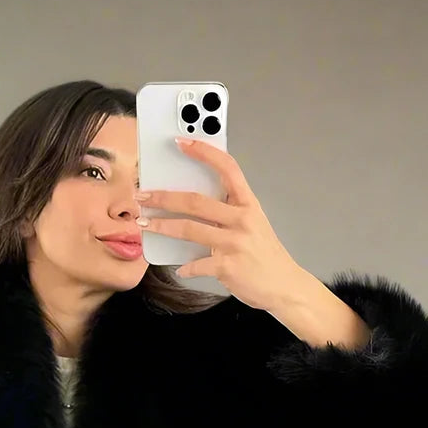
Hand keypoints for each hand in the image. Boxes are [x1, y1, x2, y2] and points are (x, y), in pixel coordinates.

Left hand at [134, 137, 307, 311]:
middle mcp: (242, 219)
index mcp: (248, 204)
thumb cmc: (265, 255)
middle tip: (143, 195)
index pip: (227, 168)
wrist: (284, 286)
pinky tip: (179, 268)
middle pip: (195, 201)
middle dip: (163, 197)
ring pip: (188, 229)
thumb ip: (228, 212)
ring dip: (161, 226)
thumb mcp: (253, 224)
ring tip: (144, 224)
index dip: (204, 152)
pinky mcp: (227, 266)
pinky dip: (184, 268)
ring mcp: (234, 243)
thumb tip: (192, 206)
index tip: (182, 142)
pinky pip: (196, 264)